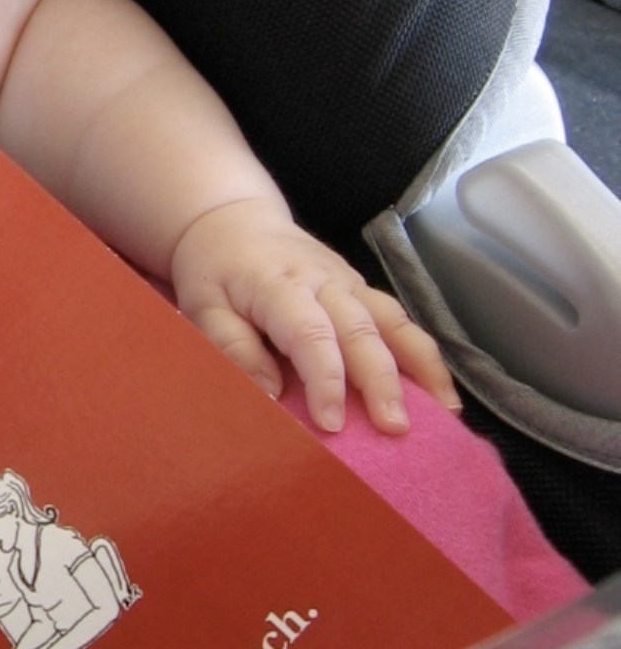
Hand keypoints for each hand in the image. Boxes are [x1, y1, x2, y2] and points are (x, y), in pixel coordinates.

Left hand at [170, 196, 459, 434]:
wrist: (234, 220)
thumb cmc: (215, 271)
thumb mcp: (203, 308)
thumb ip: (233, 349)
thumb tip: (270, 396)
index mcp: (280, 285)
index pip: (311, 334)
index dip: (325, 380)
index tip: (332, 423)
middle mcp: (324, 282)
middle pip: (362, 331)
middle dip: (382, 381)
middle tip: (395, 428)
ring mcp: (350, 283)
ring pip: (394, 322)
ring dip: (422, 367)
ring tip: (444, 413)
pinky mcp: (363, 290)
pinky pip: (400, 321)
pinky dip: (424, 355)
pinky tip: (441, 391)